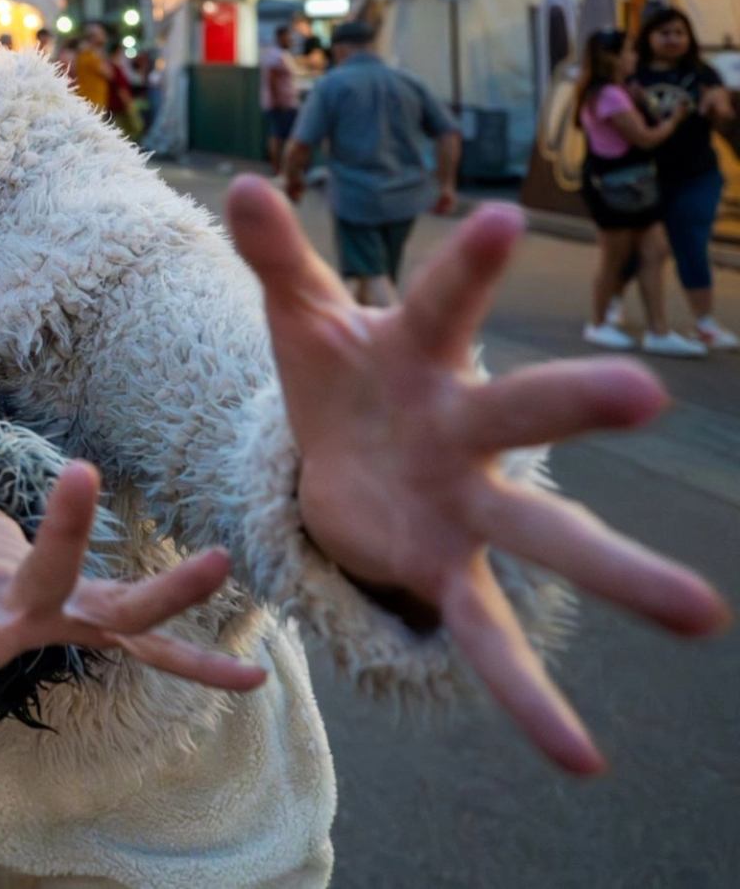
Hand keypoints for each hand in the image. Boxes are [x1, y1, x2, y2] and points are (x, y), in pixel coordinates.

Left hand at [0, 463, 266, 852]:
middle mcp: (19, 598)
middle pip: (43, 567)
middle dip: (63, 526)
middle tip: (81, 472)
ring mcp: (67, 603)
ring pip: (118, 595)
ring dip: (165, 587)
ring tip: (218, 559)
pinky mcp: (101, 617)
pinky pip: (156, 647)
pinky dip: (197, 664)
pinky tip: (251, 677)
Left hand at [226, 176, 728, 772]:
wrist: (341, 448)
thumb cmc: (337, 372)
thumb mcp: (300, 318)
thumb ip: (276, 257)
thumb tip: (247, 184)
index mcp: (420, 355)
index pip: (441, 304)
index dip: (469, 265)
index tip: (506, 219)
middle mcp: (464, 429)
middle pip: (519, 415)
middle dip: (571, 406)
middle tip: (644, 392)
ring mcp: (468, 507)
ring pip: (544, 537)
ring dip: (615, 572)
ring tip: (701, 614)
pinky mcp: (448, 572)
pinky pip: (488, 639)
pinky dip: (527, 698)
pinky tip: (578, 758)